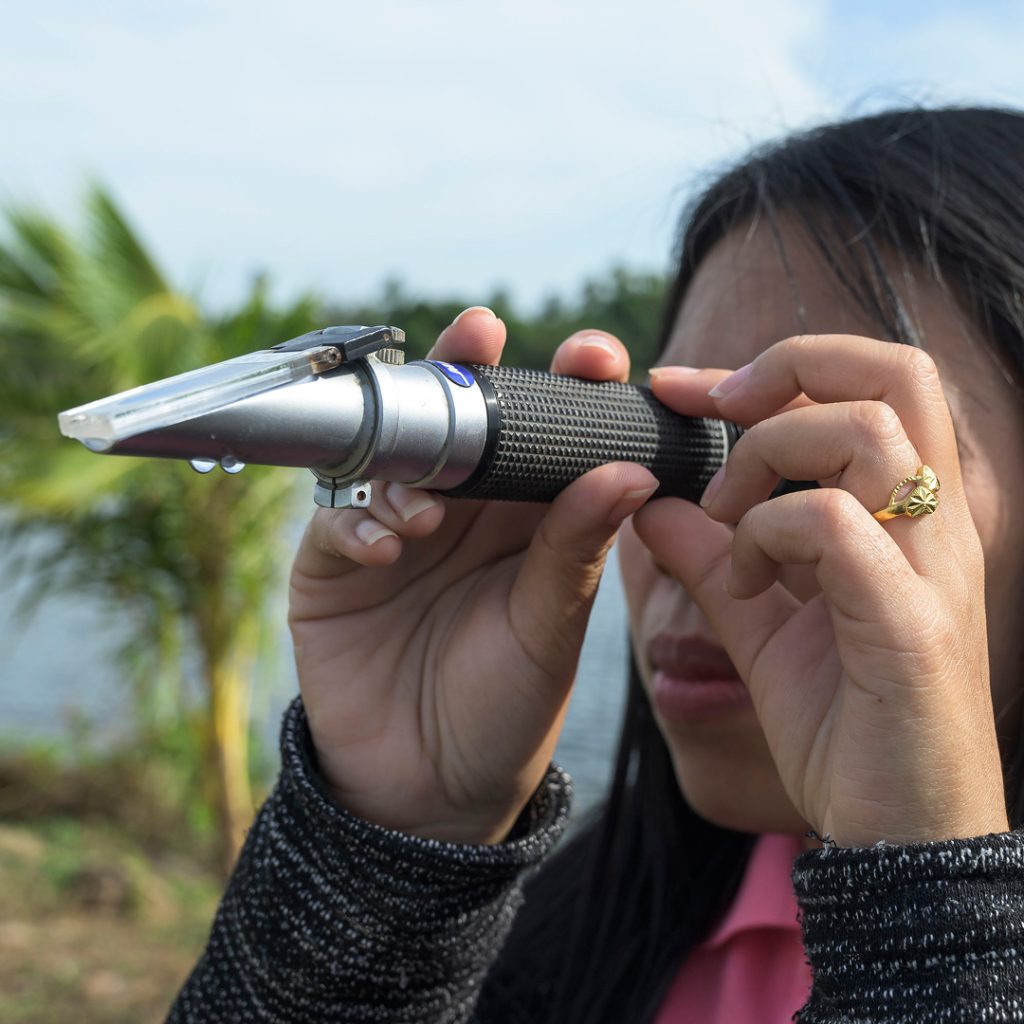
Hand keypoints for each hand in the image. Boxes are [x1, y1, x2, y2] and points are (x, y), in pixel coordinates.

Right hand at [289, 309, 657, 843]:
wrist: (427, 791)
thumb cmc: (506, 707)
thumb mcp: (549, 629)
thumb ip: (575, 549)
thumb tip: (628, 472)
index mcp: (527, 519)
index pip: (547, 435)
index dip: (566, 387)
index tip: (593, 355)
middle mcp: (462, 511)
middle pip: (461, 418)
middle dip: (470, 372)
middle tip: (482, 332)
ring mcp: (394, 530)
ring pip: (392, 454)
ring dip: (409, 458)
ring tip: (430, 509)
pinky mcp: (334, 563)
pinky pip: (339, 519)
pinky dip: (359, 523)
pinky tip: (385, 549)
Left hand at [633, 334, 1008, 847]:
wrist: (897, 836)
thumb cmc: (840, 725)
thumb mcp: (758, 622)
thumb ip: (710, 557)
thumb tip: (651, 502)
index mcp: (907, 515)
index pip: (870, 384)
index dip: (774, 364)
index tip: (679, 385)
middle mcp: (935, 527)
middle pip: (894, 373)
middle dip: (786, 368)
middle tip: (711, 413)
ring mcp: (930, 572)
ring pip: (865, 433)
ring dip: (767, 457)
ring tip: (725, 515)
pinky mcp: (910, 627)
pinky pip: (833, 526)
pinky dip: (767, 533)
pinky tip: (747, 579)